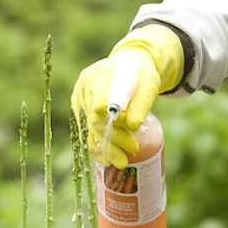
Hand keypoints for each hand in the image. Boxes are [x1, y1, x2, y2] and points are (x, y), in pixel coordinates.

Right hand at [71, 24, 183, 167]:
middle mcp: (85, 88)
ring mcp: (80, 99)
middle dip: (114, 139)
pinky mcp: (80, 109)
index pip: (100, 104)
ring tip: (121, 163)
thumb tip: (133, 126)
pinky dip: (97, 146)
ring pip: (90, 128)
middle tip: (133, 150)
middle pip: (96, 119)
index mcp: (100, 76)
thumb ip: (140, 103)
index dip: (114, 123)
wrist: (128, 65)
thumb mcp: (148, 83)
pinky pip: (87, 130)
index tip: (132, 135)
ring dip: (106, 148)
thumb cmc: (140, 74)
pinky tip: (106, 159)